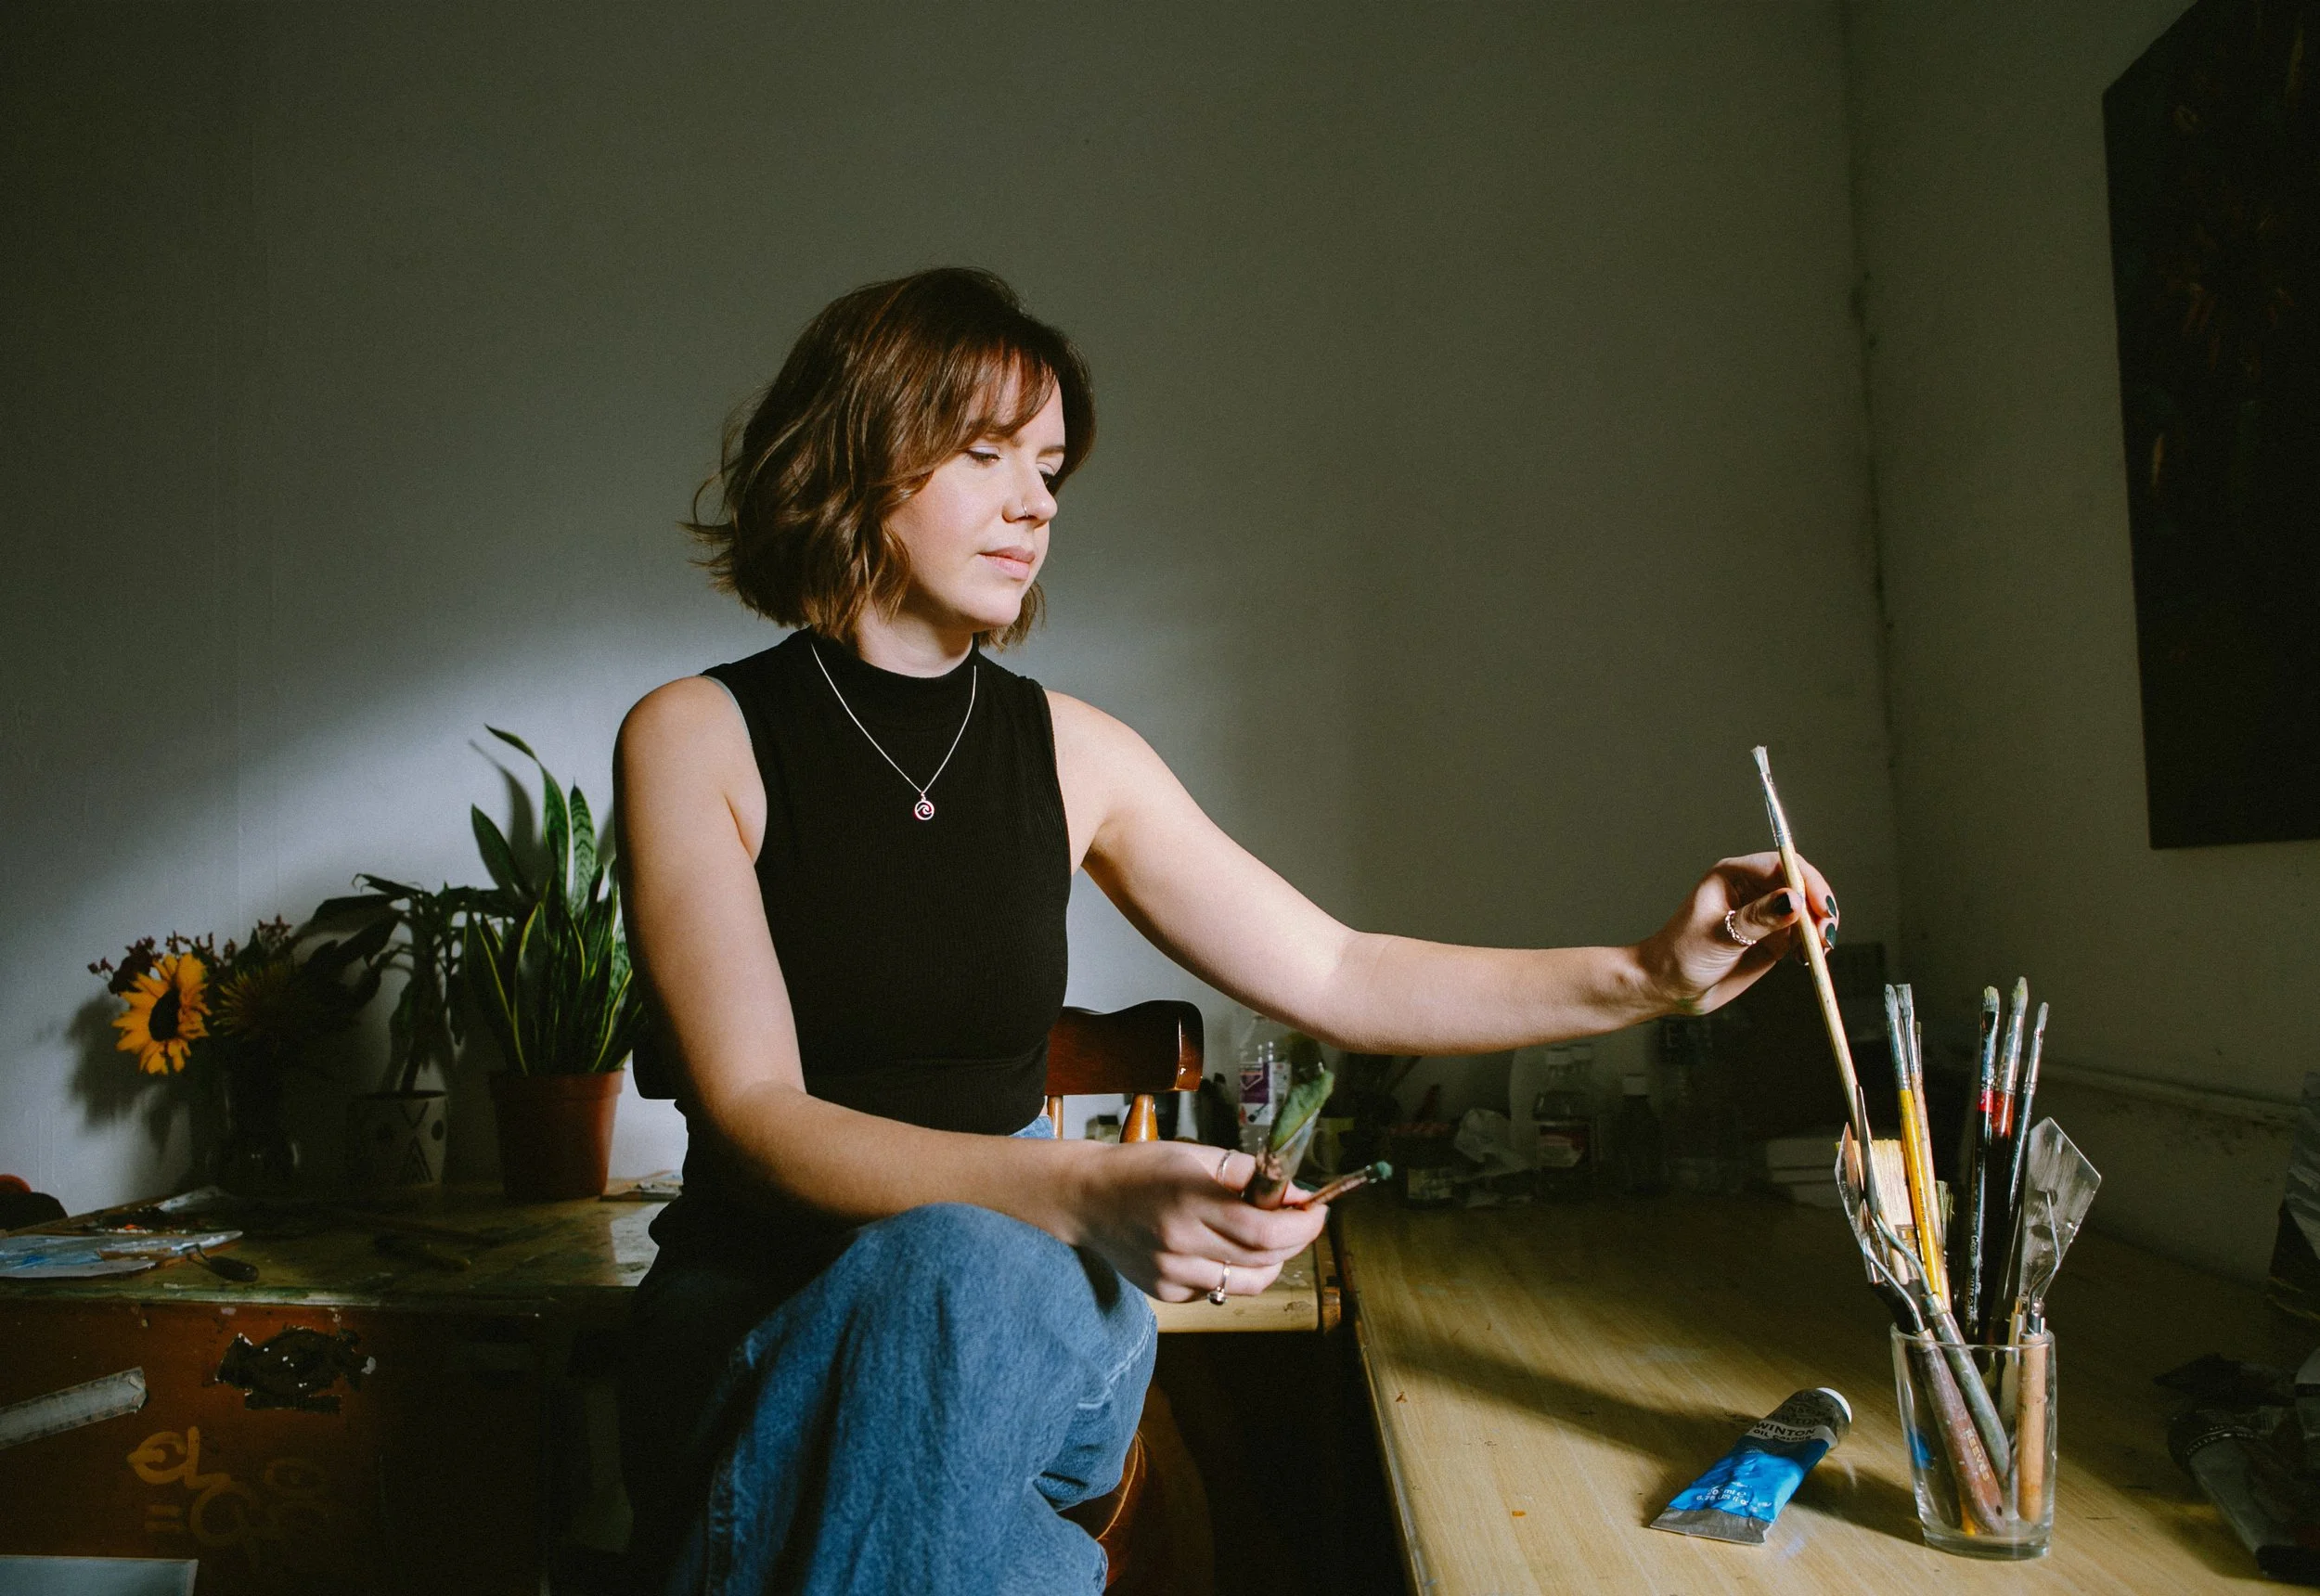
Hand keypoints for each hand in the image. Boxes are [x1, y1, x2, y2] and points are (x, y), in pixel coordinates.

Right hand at [1071, 1141, 1329, 1302]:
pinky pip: (1219, 1292)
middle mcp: (1180, 1242)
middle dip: (1295, 1241)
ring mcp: (1171, 1274)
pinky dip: (1235, 1274)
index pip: (1264, 1230)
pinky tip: (1224, 1250)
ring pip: (1247, 1284)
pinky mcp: (1165, 1294)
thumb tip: (1297, 1193)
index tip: (1318, 1210)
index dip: (1302, 1226)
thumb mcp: (1196, 1155)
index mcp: (1189, 1199)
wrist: (1087, 1198)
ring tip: (1270, 1239)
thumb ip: (1248, 1174)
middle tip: (1303, 1221)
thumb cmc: (1143, 1168)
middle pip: (1263, 1259)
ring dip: (1272, 1263)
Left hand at [1636, 849, 1836, 1014]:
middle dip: (1818, 906)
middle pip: (1800, 885)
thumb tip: (1793, 899)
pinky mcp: (1773, 938)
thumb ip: (1757, 918)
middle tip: (1826, 934)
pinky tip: (1809, 957)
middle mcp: (1752, 889)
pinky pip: (1803, 934)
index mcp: (1733, 875)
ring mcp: (1765, 913)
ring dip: (1819, 927)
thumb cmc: (1681, 955)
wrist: (1670, 988)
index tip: (1820, 906)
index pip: (1781, 865)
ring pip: (1806, 910)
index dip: (1806, 882)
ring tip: (1818, 950)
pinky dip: (1813, 943)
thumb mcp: (1719, 935)